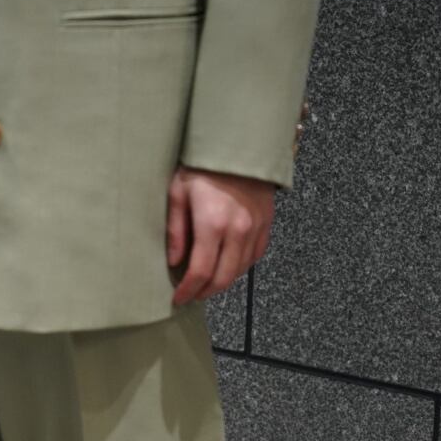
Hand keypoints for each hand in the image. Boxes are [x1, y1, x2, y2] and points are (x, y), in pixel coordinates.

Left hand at [166, 167, 275, 305]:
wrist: (239, 141)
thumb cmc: (204, 164)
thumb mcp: (179, 193)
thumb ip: (176, 231)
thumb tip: (174, 262)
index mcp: (213, 223)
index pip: (200, 272)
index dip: (188, 291)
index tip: (179, 299)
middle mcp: (238, 230)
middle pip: (223, 279)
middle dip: (205, 293)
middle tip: (192, 295)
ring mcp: (255, 227)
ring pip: (240, 271)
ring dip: (222, 282)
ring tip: (206, 282)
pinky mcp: (266, 223)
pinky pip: (255, 256)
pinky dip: (240, 267)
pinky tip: (227, 265)